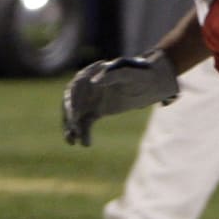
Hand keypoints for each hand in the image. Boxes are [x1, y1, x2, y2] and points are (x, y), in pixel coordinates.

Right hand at [62, 49, 178, 145]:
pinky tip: (85, 144)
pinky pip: (84, 123)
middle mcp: (86, 87)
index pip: (74, 87)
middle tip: (73, 130)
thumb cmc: (140, 75)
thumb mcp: (130, 74)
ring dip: (71, 128)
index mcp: (90, 74)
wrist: (148, 84)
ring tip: (71, 141)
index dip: (72, 101)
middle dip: (69, 117)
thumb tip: (94, 82)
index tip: (75, 114)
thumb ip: (113, 75)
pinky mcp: (95, 111)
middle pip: (70, 102)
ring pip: (75, 115)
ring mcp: (90, 100)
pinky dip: (83, 133)